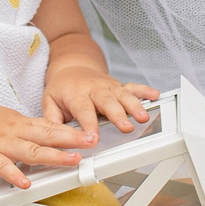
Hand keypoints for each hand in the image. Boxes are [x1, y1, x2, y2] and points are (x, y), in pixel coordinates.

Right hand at [0, 102, 87, 187]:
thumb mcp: (6, 119)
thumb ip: (25, 128)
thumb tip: (44, 132)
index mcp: (20, 124)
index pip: (50, 125)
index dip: (71, 130)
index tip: (91, 132)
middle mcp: (15, 132)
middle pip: (47, 135)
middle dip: (72, 139)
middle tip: (92, 141)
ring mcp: (1, 144)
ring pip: (31, 150)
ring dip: (53, 156)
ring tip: (73, 160)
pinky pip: (2, 166)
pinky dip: (15, 174)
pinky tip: (26, 183)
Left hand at [44, 69, 158, 144]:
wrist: (72, 66)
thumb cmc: (62, 88)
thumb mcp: (49, 101)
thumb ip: (52, 119)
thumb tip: (53, 138)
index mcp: (76, 93)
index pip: (83, 109)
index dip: (89, 124)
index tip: (94, 139)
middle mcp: (94, 88)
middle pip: (107, 101)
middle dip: (118, 115)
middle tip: (126, 128)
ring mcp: (109, 86)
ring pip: (123, 95)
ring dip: (135, 106)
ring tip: (143, 117)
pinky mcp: (119, 86)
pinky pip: (134, 86)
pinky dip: (145, 91)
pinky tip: (155, 95)